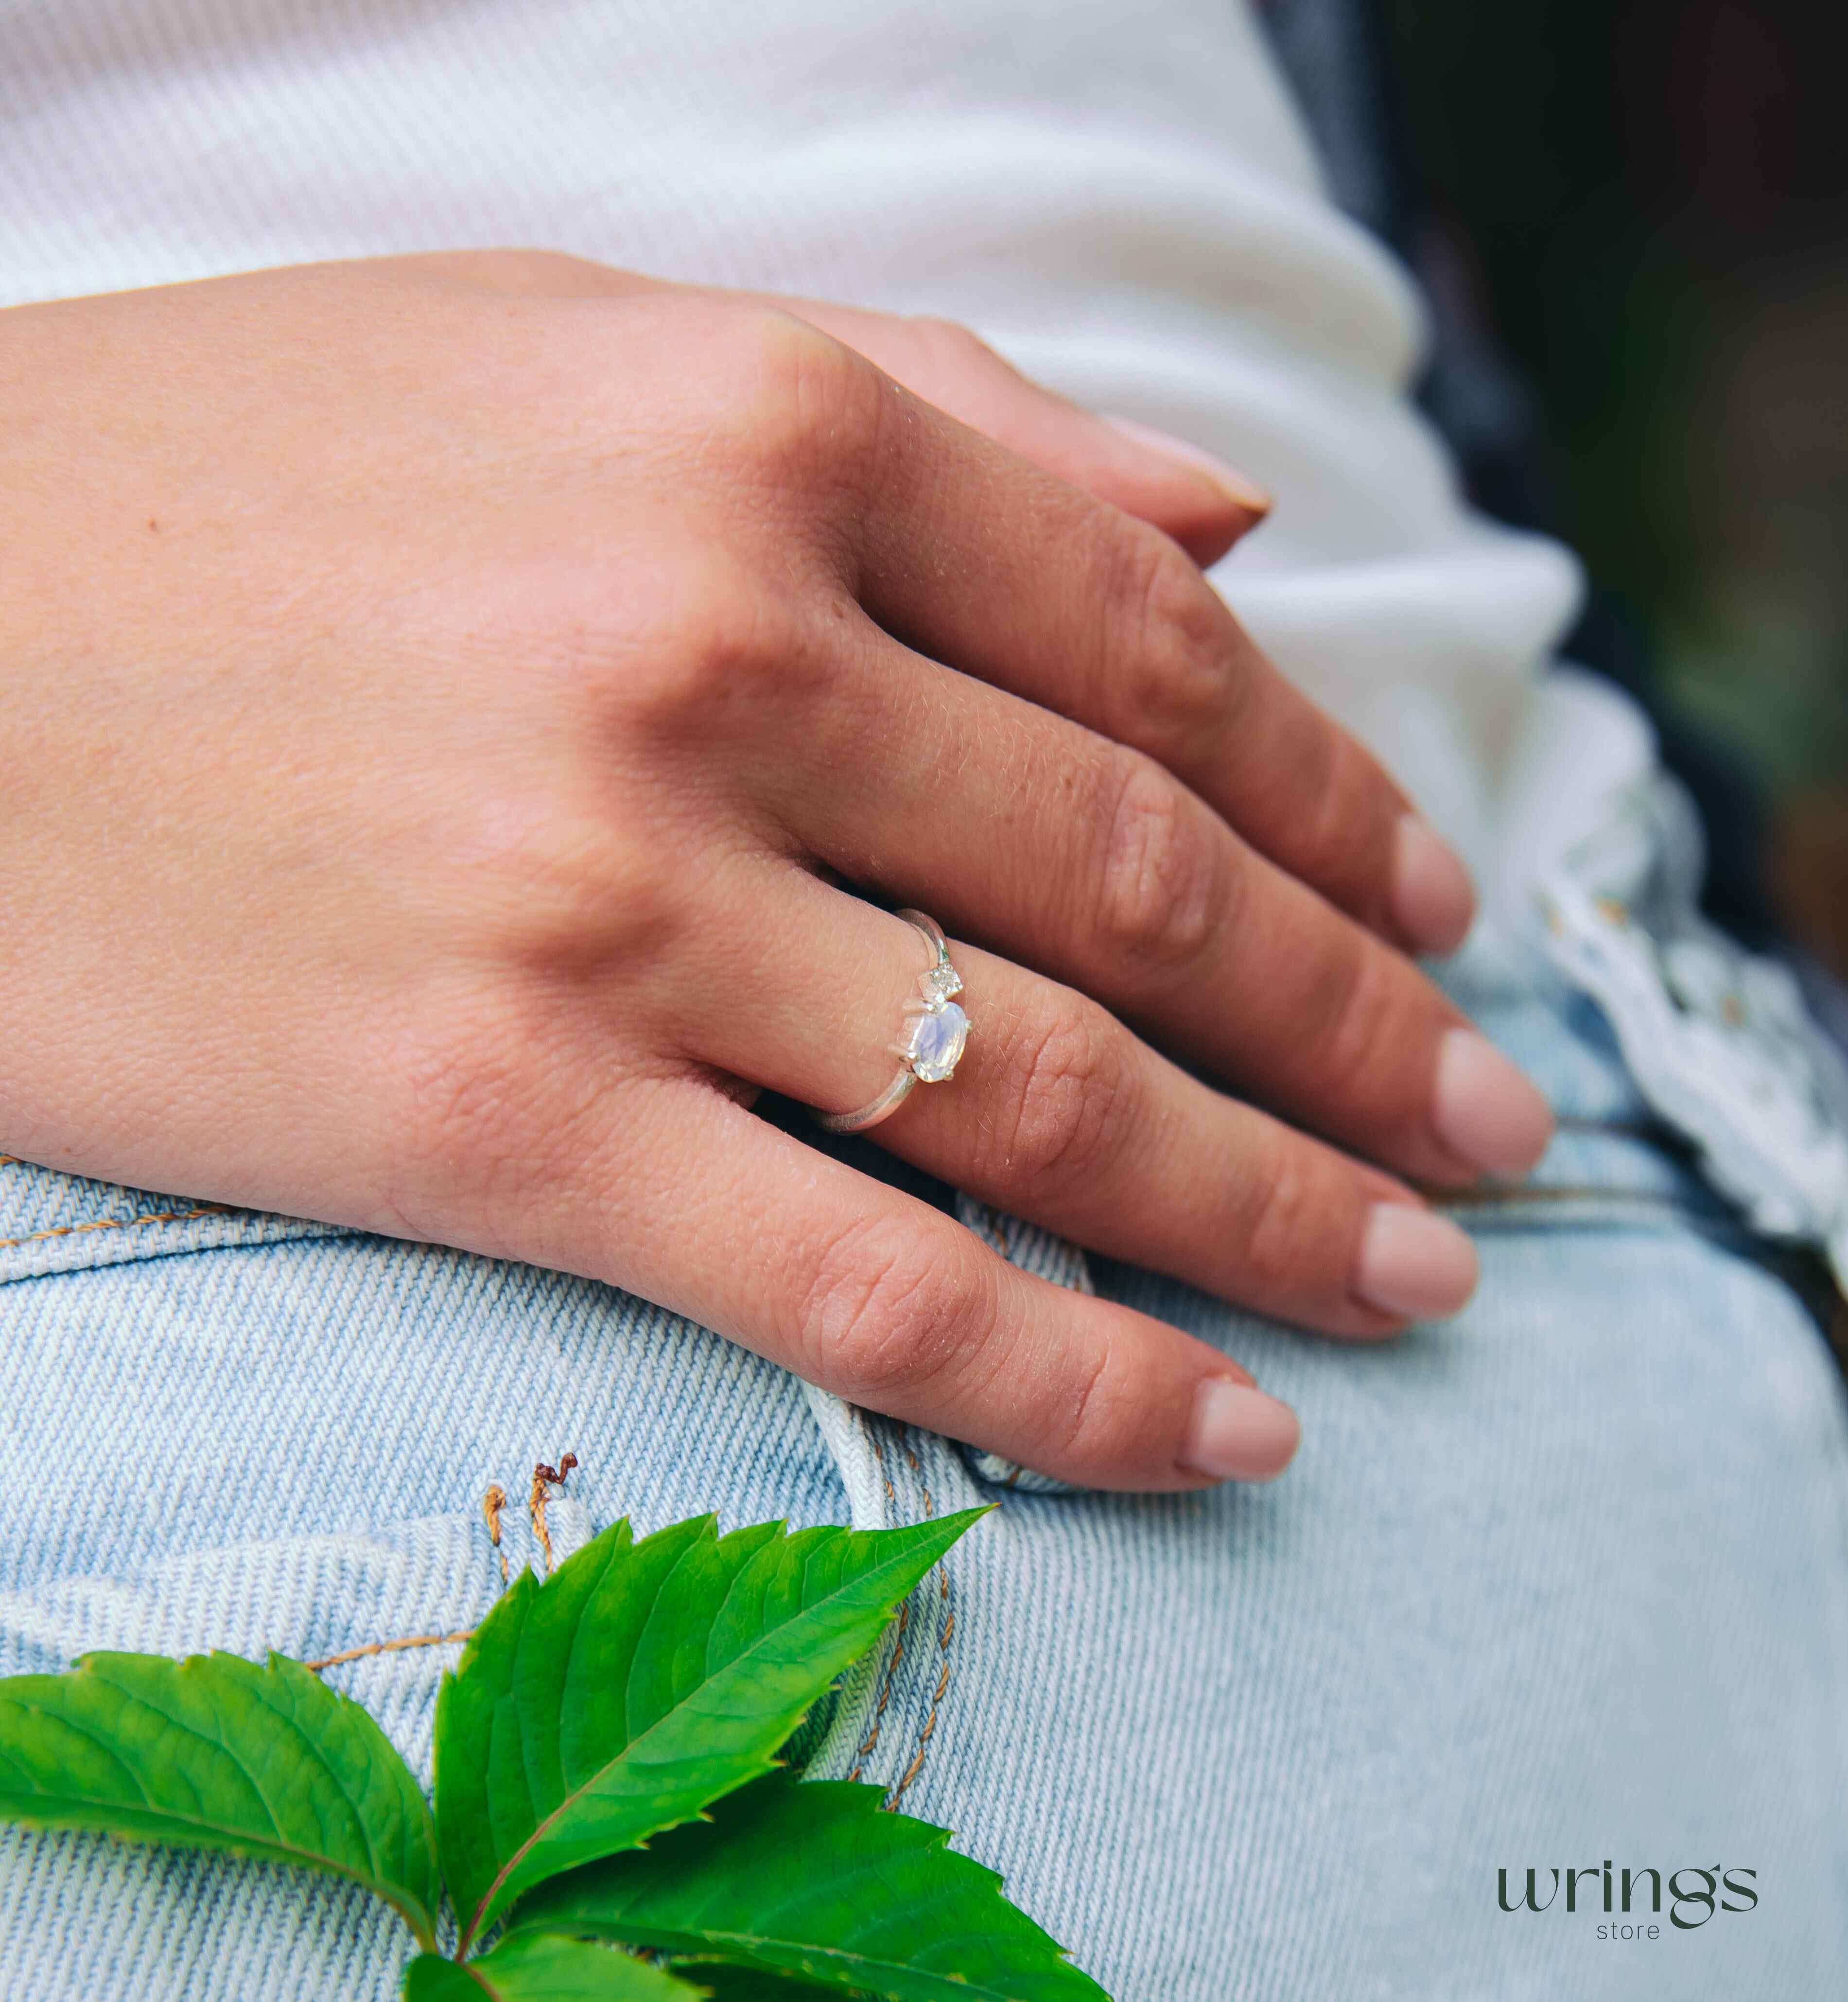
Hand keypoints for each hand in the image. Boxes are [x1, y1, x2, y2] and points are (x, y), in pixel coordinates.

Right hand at [0, 254, 1550, 1488]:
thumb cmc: (225, 481)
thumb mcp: (578, 345)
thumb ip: (926, 407)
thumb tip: (1214, 524)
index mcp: (758, 436)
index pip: (1155, 659)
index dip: (1335, 809)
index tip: (1433, 921)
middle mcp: (715, 655)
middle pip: (1144, 889)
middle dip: (1353, 1033)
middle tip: (1480, 1134)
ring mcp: (614, 901)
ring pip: (1047, 1099)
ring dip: (1272, 1209)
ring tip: (1409, 1280)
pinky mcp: (503, 1116)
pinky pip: (868, 1285)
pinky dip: (1070, 1372)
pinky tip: (1215, 1424)